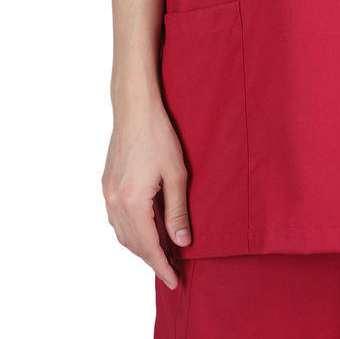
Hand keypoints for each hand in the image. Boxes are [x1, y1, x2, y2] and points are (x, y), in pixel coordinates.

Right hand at [101, 99, 190, 289]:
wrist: (134, 109)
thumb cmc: (158, 136)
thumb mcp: (176, 174)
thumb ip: (177, 211)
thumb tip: (182, 241)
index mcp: (133, 202)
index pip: (148, 247)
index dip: (162, 266)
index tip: (174, 281)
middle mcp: (115, 202)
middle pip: (133, 244)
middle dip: (153, 259)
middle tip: (174, 268)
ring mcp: (108, 194)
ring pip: (123, 233)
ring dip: (141, 245)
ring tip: (164, 250)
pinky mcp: (106, 184)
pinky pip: (117, 218)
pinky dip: (132, 230)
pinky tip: (147, 227)